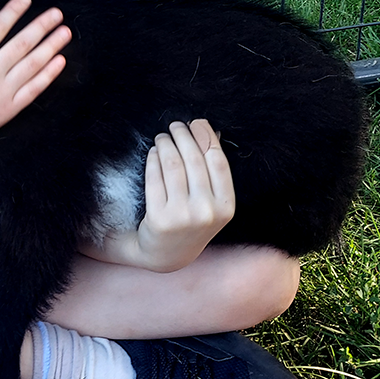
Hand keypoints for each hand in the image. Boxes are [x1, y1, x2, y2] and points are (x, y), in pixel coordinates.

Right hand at [0, 0, 69, 193]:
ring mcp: (0, 93)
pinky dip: (48, 75)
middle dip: (41, 26)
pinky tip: (59, 61)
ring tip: (64, 32)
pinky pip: (33, 89)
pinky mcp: (8, 110)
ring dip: (51, 46)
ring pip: (32, 65)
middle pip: (21, 44)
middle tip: (57, 13)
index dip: (14, 11)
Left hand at [134, 119, 235, 270]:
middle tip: (175, 125)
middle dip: (183, 136)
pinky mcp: (159, 218)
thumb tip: (211, 131)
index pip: (218, 162)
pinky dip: (153, 159)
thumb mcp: (212, 203)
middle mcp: (206, 212)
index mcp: (226, 207)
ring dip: (166, 144)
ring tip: (163, 137)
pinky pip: (155, 178)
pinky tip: (154, 152)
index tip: (197, 123)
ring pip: (173, 165)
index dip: (206, 137)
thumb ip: (214, 172)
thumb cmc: (192, 221)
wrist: (167, 255)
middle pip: (194, 160)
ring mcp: (182, 216)